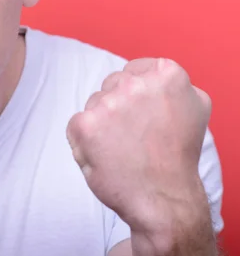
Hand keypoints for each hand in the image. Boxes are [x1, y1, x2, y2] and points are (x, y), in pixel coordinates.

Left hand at [66, 57, 211, 233]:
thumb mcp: (194, 108)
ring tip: (123, 148)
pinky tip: (105, 156)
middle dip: (119, 105)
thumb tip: (153, 72)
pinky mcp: (85, 124)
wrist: (164, 201)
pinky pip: (77, 123)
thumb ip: (172, 84)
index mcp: (166, 75)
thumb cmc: (176, 157)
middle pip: (113, 84)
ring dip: (102, 122)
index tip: (144, 114)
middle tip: (136, 135)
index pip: (135, 69)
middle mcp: (135, 85)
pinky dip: (85, 140)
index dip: (137, 93)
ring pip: (95, 103)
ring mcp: (108, 103)